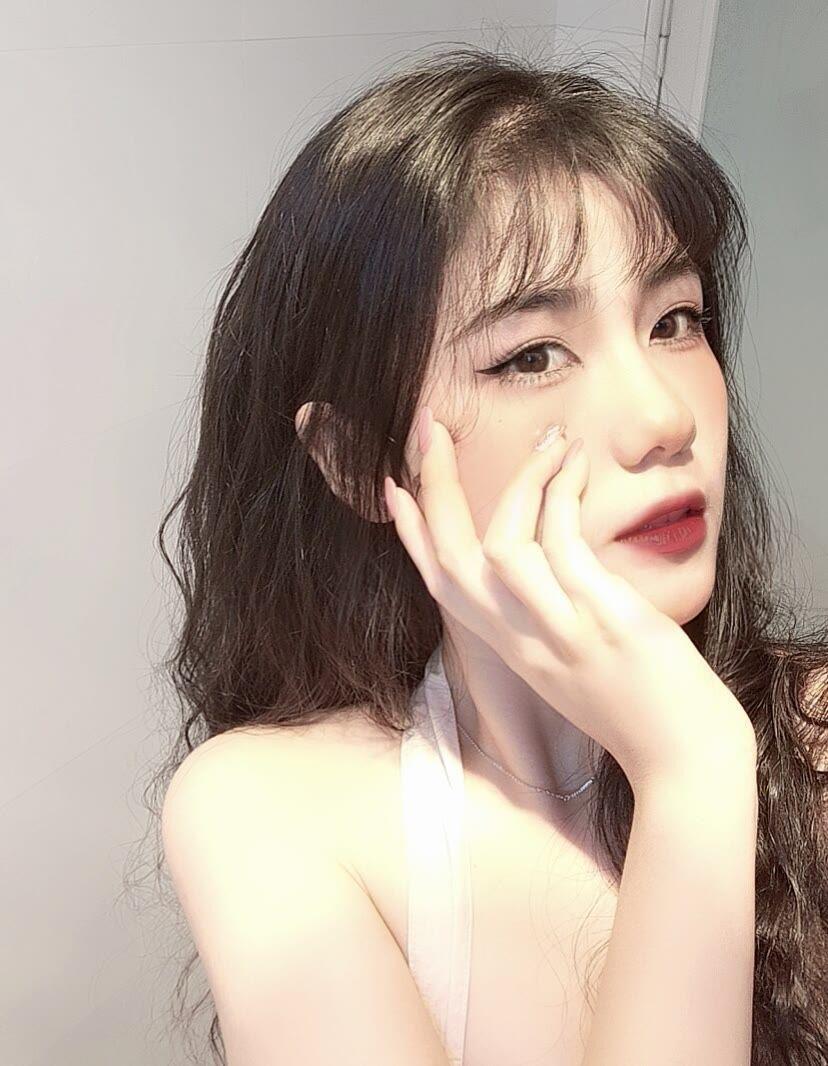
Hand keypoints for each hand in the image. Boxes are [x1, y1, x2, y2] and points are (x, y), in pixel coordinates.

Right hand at [385, 412, 755, 788]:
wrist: (684, 759)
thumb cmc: (639, 709)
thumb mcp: (574, 666)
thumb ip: (549, 621)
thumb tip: (553, 562)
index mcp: (511, 649)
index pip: (441, 587)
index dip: (411, 536)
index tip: (393, 489)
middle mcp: (522, 640)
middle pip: (453, 558)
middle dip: (436, 487)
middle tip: (433, 429)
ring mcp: (559, 630)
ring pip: (504, 544)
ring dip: (523, 480)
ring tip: (555, 440)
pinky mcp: (600, 618)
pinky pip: (564, 540)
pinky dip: (564, 491)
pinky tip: (577, 464)